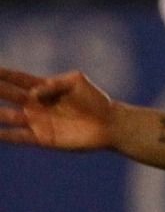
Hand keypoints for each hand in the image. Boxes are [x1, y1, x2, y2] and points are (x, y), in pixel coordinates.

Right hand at [0, 68, 115, 151]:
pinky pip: (19, 136)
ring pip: (8, 116)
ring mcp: (37, 121)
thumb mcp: (76, 81)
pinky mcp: (41, 137)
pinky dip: (5, 135)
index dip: (3, 74)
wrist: (108, 123)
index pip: (17, 79)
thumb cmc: (94, 99)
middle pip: (8, 95)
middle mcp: (35, 104)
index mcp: (43, 87)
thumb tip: (34, 93)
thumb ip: (55, 83)